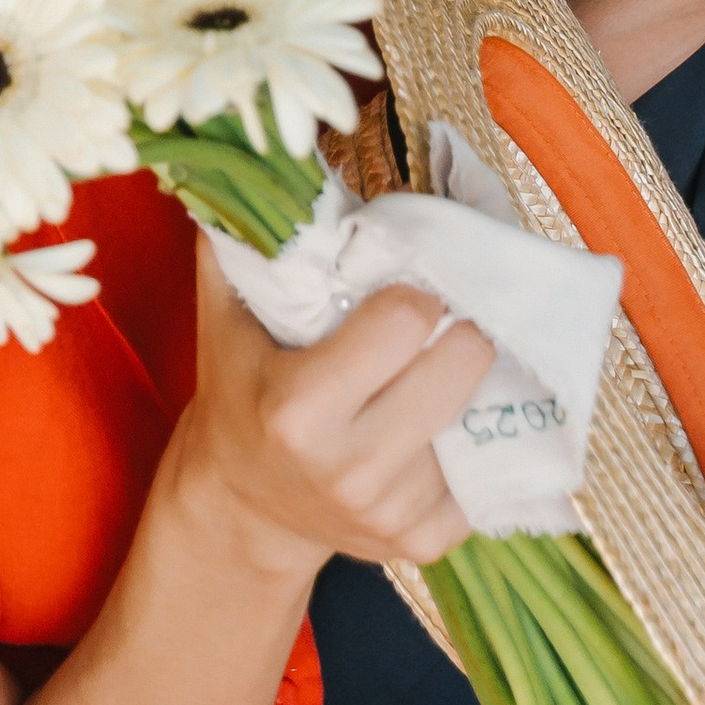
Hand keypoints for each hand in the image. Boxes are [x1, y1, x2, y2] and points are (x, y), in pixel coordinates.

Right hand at [175, 247, 484, 577]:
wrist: (243, 503)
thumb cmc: (239, 389)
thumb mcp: (226, 315)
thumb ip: (244, 240)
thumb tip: (262, 160)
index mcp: (298, 407)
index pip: (404, 323)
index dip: (414, 293)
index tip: (409, 288)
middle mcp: (348, 466)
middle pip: (457, 369)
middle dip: (462, 331)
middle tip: (449, 319)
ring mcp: (389, 513)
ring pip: (474, 422)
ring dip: (468, 389)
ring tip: (447, 367)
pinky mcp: (421, 544)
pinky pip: (479, 478)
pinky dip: (469, 444)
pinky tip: (442, 423)